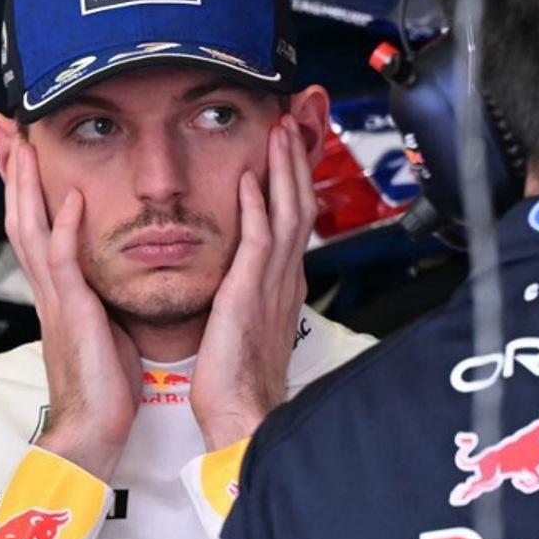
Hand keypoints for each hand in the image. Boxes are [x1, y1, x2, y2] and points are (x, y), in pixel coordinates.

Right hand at [4, 138, 140, 481]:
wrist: (94, 431)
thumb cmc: (106, 386)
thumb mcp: (106, 328)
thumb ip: (102, 297)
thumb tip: (113, 277)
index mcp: (60, 293)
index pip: (37, 226)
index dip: (28, 187)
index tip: (24, 149)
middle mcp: (50, 290)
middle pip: (21, 216)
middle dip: (13, 171)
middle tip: (6, 129)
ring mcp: (56, 300)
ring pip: (31, 229)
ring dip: (27, 186)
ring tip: (25, 144)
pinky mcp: (72, 314)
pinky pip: (63, 263)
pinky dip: (65, 227)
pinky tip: (71, 198)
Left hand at [189, 117, 317, 450]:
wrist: (242, 415)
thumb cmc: (239, 381)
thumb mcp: (248, 327)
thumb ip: (249, 294)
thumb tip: (242, 278)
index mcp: (281, 286)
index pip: (293, 221)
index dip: (294, 182)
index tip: (289, 149)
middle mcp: (283, 279)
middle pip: (299, 206)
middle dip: (297, 163)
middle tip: (292, 124)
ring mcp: (271, 285)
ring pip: (286, 214)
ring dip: (284, 171)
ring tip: (280, 133)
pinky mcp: (250, 294)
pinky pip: (259, 241)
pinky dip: (258, 207)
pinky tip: (252, 179)